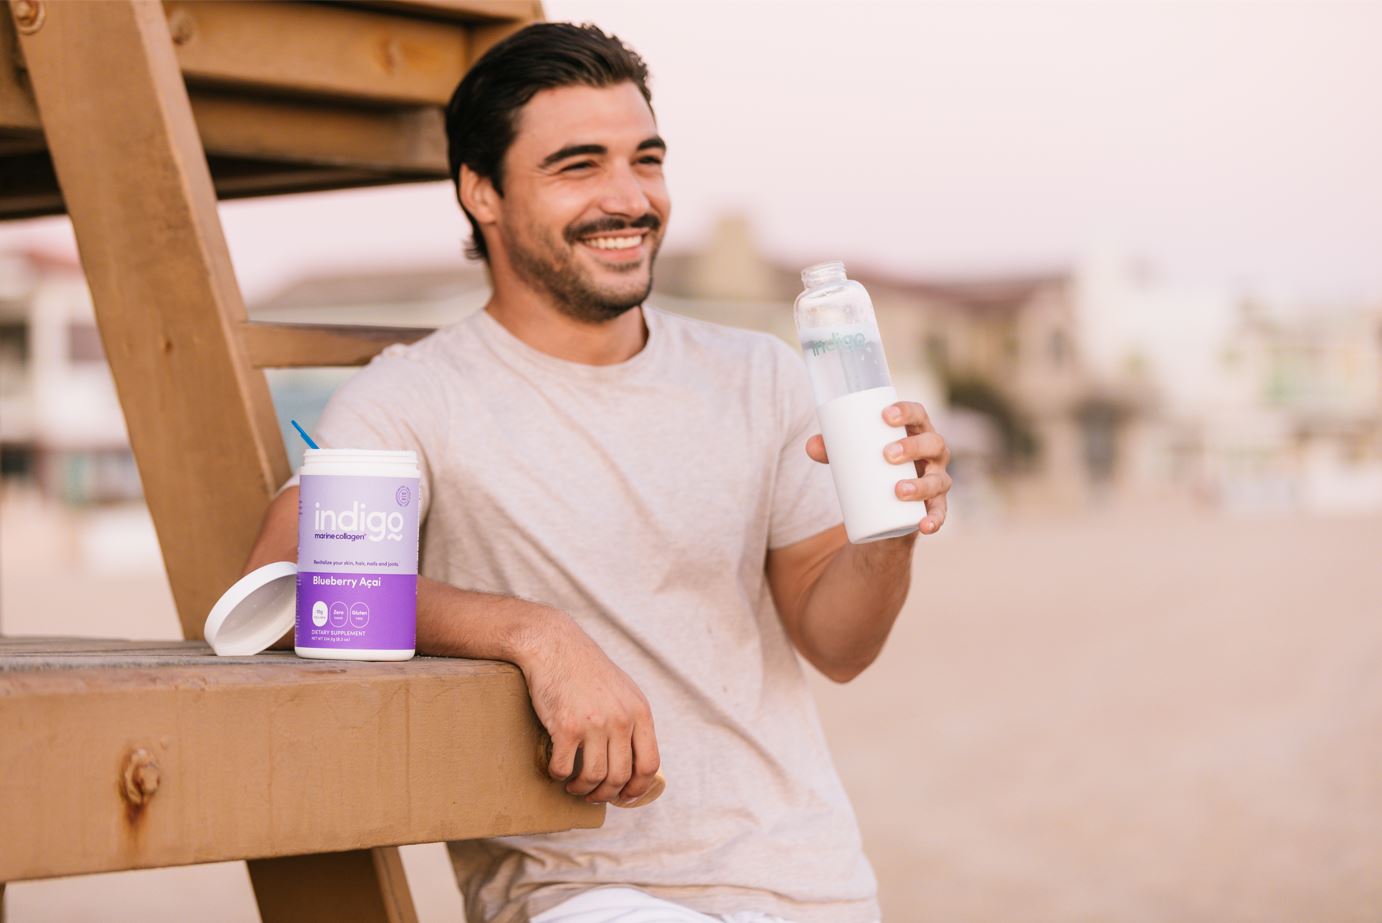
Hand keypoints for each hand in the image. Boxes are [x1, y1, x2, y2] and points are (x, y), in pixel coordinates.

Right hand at [515, 613, 660, 805]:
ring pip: (594, 778)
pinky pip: (564, 767)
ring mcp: (594, 724)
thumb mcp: (623, 690)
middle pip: (621, 776)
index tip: (625, 796)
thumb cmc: (586, 670)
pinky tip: (557, 770)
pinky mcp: (566, 727)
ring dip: (582, 789)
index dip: (638, 788)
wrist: (555, 646)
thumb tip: (635, 760)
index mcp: (639, 712)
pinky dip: (559, 775)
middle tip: (593, 794)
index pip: (649, 764)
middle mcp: (621, 720)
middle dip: (606, 794)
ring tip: (574, 786)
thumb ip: (632, 720)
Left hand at [805, 400, 950, 534]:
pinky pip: (940, 513)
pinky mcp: (935, 505)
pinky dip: (934, 520)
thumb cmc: (873, 466)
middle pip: (933, 443)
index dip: (906, 411)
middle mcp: (934, 453)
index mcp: (916, 431)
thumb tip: (810, 446)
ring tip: (898, 490)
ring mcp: (938, 479)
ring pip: (938, 480)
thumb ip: (832, 449)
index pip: (919, 414)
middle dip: (912, 447)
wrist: (886, 504)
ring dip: (921, 485)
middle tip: (887, 454)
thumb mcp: (854, 456)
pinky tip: (925, 525)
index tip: (885, 416)